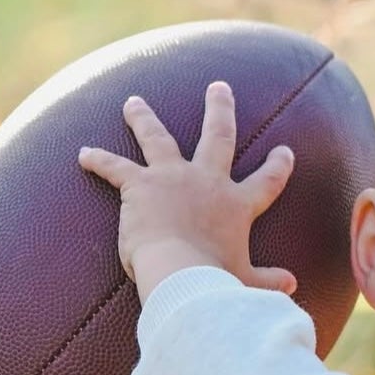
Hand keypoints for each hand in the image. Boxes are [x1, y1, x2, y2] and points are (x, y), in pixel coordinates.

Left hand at [78, 82, 296, 301]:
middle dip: (219, 109)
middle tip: (219, 87)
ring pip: (158, 138)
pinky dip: (98, 160)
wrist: (182, 275)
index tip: (284, 151)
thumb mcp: (246, 281)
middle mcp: (207, 182)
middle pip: (218, 136)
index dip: (278, 166)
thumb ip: (267, 281)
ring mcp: (173, 178)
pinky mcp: (140, 185)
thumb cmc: (216, 282)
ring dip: (144, 118)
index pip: (266, 182)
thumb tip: (291, 287)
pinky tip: (84, 153)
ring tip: (133, 103)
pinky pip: (115, 167)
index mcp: (236, 206)